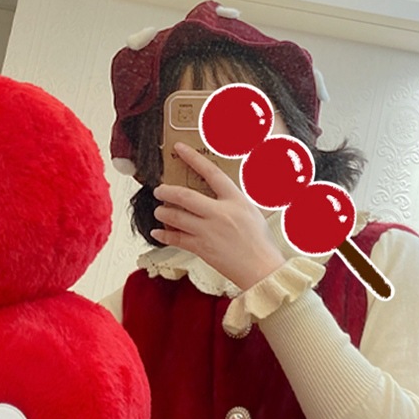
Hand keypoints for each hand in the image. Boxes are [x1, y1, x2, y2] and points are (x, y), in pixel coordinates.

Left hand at [151, 142, 285, 289]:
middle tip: (159, 190)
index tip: (179, 149)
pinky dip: (164, 235)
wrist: (261, 268)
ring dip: (163, 212)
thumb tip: (217, 192)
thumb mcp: (251, 212)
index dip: (193, 158)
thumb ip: (233, 200)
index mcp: (235, 200)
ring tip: (159, 210)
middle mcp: (220, 213)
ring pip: (177, 218)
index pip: (211, 173)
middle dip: (167, 191)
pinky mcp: (201, 249)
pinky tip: (157, 232)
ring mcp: (208, 232)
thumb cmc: (260, 242)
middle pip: (185, 196)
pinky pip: (177, 239)